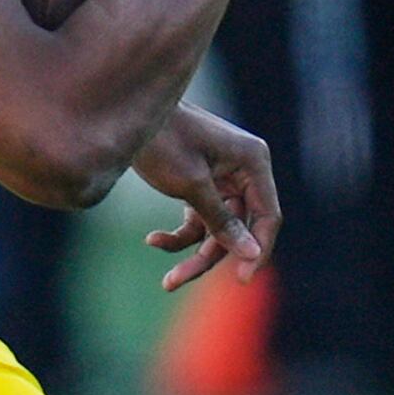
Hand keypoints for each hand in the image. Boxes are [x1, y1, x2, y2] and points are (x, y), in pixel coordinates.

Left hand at [133, 101, 278, 289]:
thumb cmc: (161, 140)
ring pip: (216, 228)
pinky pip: (198, 219)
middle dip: (208, 257)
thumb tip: (251, 253)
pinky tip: (152, 240)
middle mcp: (244, 170)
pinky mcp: (200, 183)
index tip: (242, 280)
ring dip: (191, 252)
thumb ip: (222, 221)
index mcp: (253, 162)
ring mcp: (222, 177)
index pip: (267, 216)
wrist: (126, 112)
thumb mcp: (191, 184)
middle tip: (174, 281)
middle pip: (238, 227)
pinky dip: (178, 234)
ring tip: (167, 280)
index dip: (257, 249)